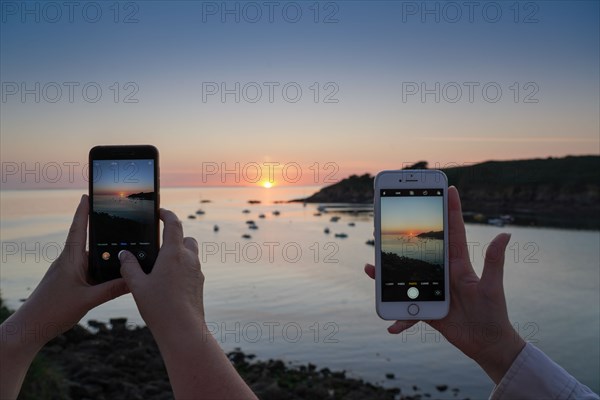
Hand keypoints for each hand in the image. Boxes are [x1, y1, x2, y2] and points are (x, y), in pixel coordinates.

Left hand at [1, 195, 128, 398]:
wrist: (31, 328)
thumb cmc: (52, 311)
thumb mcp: (88, 300)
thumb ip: (112, 289)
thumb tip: (133, 280)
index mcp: (70, 259)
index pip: (78, 229)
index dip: (83, 211)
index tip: (87, 195)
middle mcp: (69, 262)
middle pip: (92, 245)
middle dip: (107, 238)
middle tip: (127, 230)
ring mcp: (69, 273)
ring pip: (93, 261)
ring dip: (107, 261)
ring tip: (126, 261)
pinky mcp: (70, 283)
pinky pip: (90, 272)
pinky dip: (102, 273)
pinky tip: (114, 280)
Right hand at [118, 209, 255, 398]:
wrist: (184, 330)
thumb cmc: (159, 306)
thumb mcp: (138, 286)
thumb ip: (129, 267)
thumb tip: (124, 254)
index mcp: (174, 254)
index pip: (173, 224)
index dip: (167, 214)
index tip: (160, 212)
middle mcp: (189, 259)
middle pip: (185, 238)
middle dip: (174, 237)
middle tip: (158, 244)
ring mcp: (197, 272)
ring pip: (190, 255)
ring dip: (179, 254)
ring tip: (160, 265)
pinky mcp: (199, 284)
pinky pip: (191, 270)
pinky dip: (182, 269)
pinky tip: (168, 282)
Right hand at [365, 186, 524, 383]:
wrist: (487, 344)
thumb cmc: (493, 314)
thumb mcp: (492, 287)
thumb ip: (494, 261)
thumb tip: (506, 234)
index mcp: (459, 264)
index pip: (453, 231)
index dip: (451, 209)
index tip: (448, 188)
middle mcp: (443, 273)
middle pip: (419, 250)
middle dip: (403, 235)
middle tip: (389, 219)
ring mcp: (432, 290)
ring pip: (405, 277)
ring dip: (386, 274)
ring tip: (370, 269)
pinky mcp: (426, 308)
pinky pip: (407, 308)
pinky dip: (399, 316)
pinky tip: (391, 326)